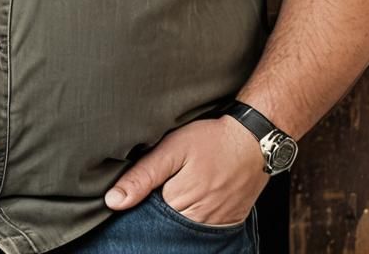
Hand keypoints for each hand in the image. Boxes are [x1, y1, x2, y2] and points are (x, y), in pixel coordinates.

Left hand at [104, 116, 267, 225]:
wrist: (255, 140)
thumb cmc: (212, 140)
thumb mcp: (172, 149)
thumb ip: (143, 175)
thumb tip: (114, 201)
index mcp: (179, 204)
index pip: (146, 217)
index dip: (139, 203)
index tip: (138, 189)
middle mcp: (198, 222)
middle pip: (165, 225)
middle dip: (156, 210)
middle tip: (164, 182)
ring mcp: (216, 225)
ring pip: (184, 228)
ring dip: (175, 214)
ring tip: (178, 187)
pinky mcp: (229, 222)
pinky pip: (204, 229)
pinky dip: (194, 217)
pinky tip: (192, 199)